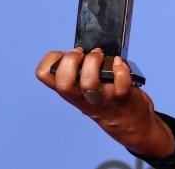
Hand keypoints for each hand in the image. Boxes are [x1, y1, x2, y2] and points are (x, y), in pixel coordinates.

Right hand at [35, 48, 174, 157]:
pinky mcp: (123, 97)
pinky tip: (119, 63)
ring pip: (89, 83)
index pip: (44, 75)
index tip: (64, 53)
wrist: (130, 124)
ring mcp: (102, 98)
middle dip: (71, 61)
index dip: (51, 59)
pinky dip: (121, 70)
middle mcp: (81, 96)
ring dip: (94, 63)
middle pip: (63, 82)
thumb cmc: (107, 100)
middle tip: (82, 54)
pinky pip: (121, 84)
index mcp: (70, 91)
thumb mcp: (84, 89)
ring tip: (100, 56)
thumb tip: (79, 50)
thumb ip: (78, 73)